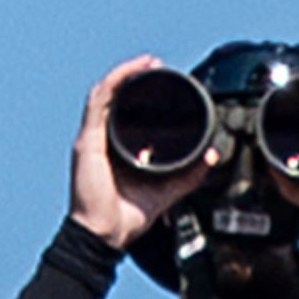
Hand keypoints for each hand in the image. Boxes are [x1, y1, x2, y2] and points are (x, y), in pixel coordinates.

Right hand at [68, 57, 215, 250]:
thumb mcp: (167, 190)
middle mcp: (101, 139)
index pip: (124, 110)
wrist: (104, 237)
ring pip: (106, 92)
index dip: (140, 90)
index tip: (162, 79)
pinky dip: (116, 81)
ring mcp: (92, 138)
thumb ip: (189, 174)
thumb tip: (211, 156)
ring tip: (148, 62)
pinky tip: (132, 71)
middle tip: (157, 66)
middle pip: (115, 96)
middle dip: (135, 76)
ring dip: (127, 73)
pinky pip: (99, 100)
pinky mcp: (88, 140)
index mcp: (115, 149)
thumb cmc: (124, 218)